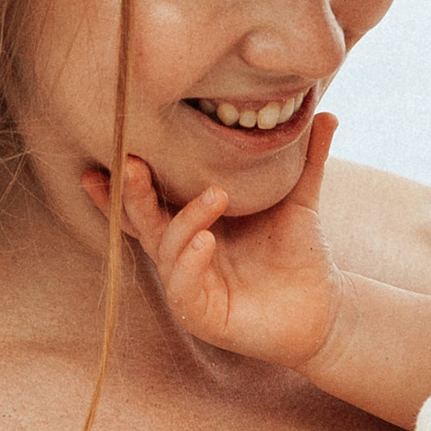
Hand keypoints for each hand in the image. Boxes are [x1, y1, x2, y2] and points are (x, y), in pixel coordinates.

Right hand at [90, 113, 344, 369]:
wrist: (326, 310)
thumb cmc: (300, 255)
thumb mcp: (299, 201)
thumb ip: (306, 160)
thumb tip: (327, 114)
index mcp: (193, 226)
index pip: (148, 201)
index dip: (119, 184)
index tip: (103, 155)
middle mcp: (182, 255)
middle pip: (143, 220)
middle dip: (132, 192)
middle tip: (132, 162)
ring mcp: (189, 286)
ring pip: (166, 249)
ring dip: (185, 221)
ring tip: (216, 196)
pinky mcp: (201, 315)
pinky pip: (183, 287)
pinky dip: (190, 263)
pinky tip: (207, 241)